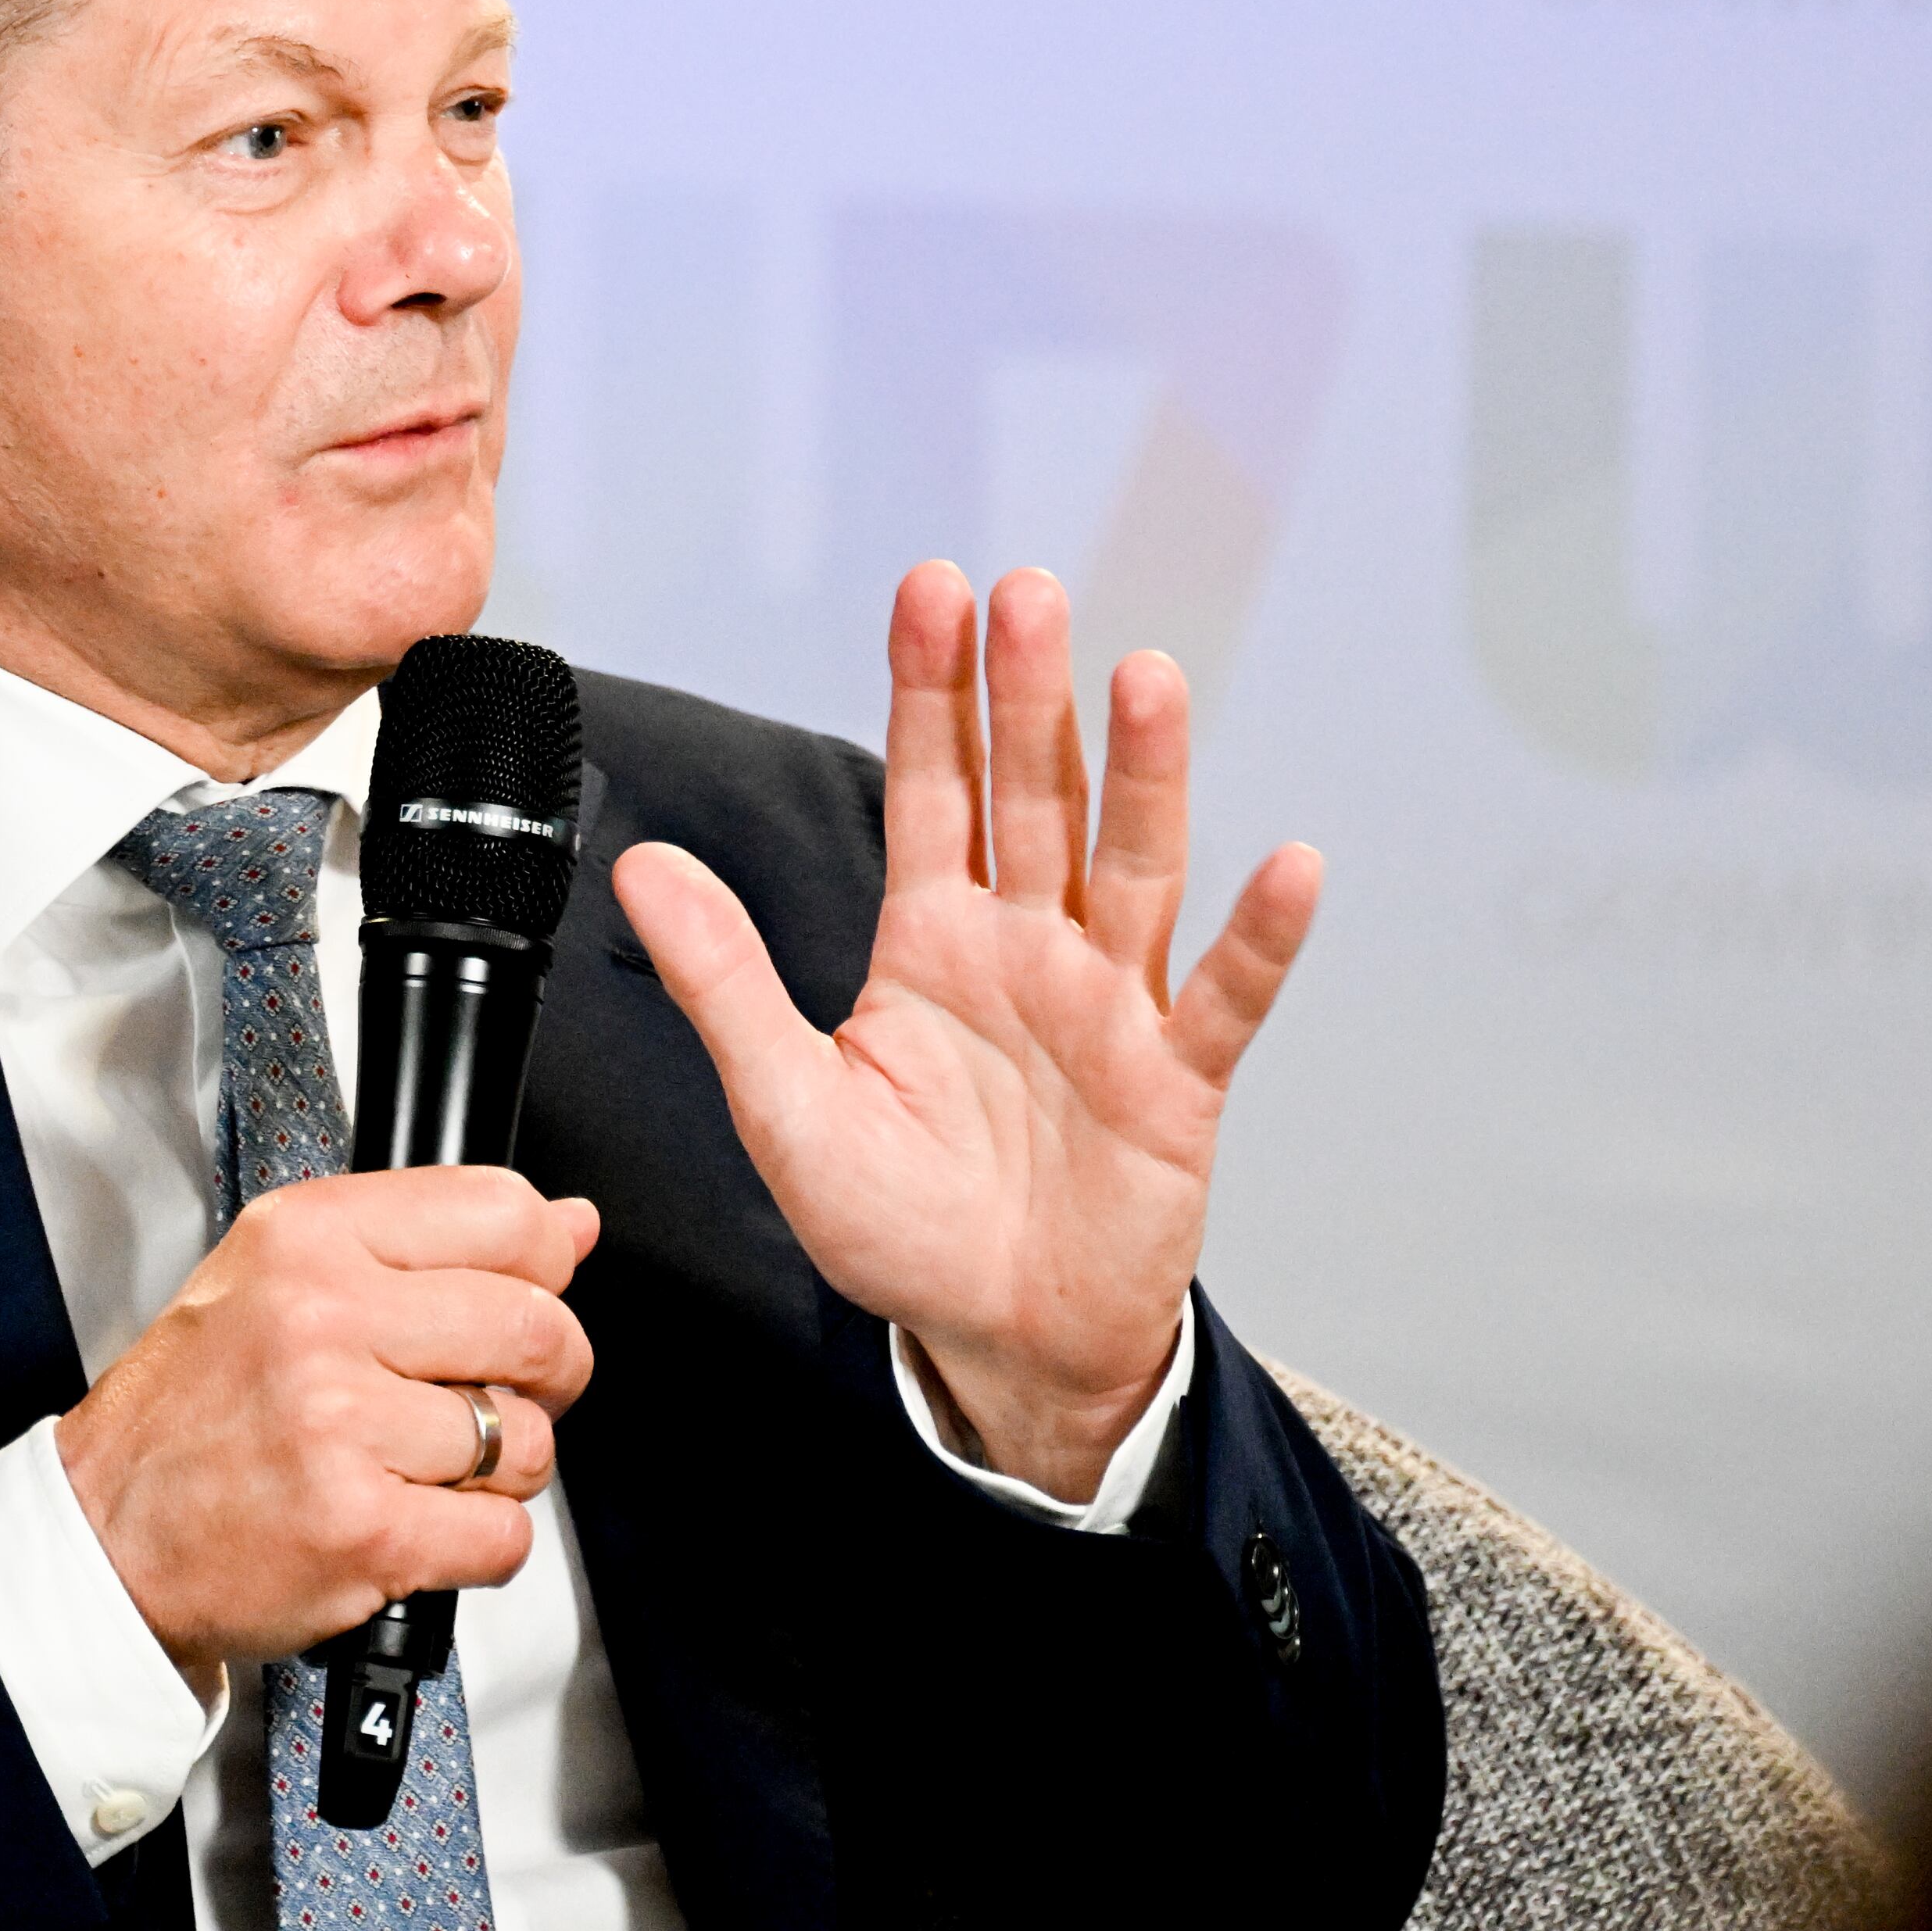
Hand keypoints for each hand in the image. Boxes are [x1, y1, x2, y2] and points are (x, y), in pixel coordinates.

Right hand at [55, 1166, 596, 1686]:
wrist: (107, 1537)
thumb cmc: (192, 1413)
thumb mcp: (282, 1278)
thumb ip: (426, 1240)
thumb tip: (570, 1224)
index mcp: (308, 1238)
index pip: (503, 1213)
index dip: (543, 1268)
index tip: (528, 1296)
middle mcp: (323, 1319)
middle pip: (535, 1329)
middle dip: (548, 1377)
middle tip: (500, 1398)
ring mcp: (341, 1426)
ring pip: (526, 1442)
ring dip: (500, 1472)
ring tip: (426, 1470)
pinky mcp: (361, 1529)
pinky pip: (503, 1535)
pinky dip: (480, 1545)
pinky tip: (418, 1527)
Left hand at [612, 564, 1317, 1501]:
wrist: (994, 1339)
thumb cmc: (894, 1223)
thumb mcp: (783, 1102)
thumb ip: (723, 980)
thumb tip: (642, 866)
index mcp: (931, 943)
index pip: (932, 790)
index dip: (931, 693)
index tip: (933, 591)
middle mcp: (1027, 950)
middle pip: (1035, 800)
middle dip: (1028, 698)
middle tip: (1028, 594)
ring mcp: (1108, 1007)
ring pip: (1131, 868)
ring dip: (1142, 775)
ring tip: (1145, 678)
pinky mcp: (1176, 1084)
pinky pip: (1221, 998)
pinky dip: (1259, 937)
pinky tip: (1289, 864)